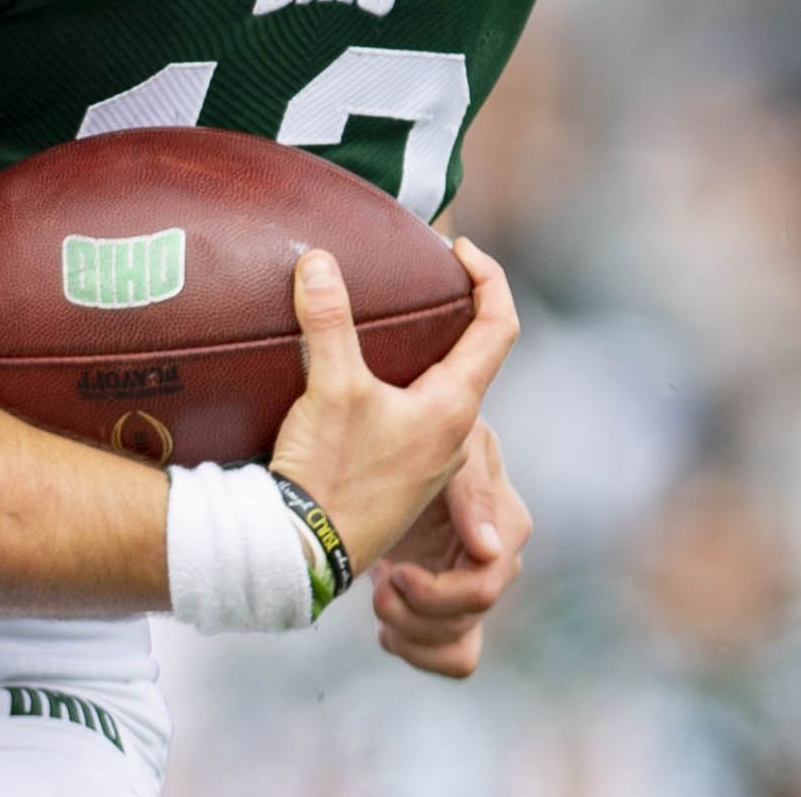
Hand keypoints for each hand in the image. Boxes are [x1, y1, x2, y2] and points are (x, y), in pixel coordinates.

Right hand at [267, 239, 519, 583]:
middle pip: (476, 356)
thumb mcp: (331, 388)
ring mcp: (429, 462)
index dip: (489, 277)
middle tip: (424, 274)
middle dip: (456, 309)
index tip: (458, 247)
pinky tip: (365, 382)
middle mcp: (453, 435)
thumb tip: (320, 261)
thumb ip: (329, 320)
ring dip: (429, 351)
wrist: (302, 553)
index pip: (499, 326)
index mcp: (453, 407)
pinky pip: (418, 416)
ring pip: (446, 389)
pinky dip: (406, 384)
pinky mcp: (402, 479)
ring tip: (392, 323)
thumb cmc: (329, 474)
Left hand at [371, 418, 529, 676]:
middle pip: (464, 621)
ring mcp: (472, 588)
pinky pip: (453, 657)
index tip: (392, 570)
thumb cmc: (420, 428)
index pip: (482, 589)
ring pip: (457, 647)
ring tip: (379, 597)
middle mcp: (497, 563)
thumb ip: (470, 490)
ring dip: (411, 633)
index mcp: (507, 525)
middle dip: (413, 611)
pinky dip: (418, 650)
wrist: (388, 443)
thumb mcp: (448, 444)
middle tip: (378, 583)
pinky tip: (388, 625)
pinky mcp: (449, 608)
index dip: (434, 593)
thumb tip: (490, 553)